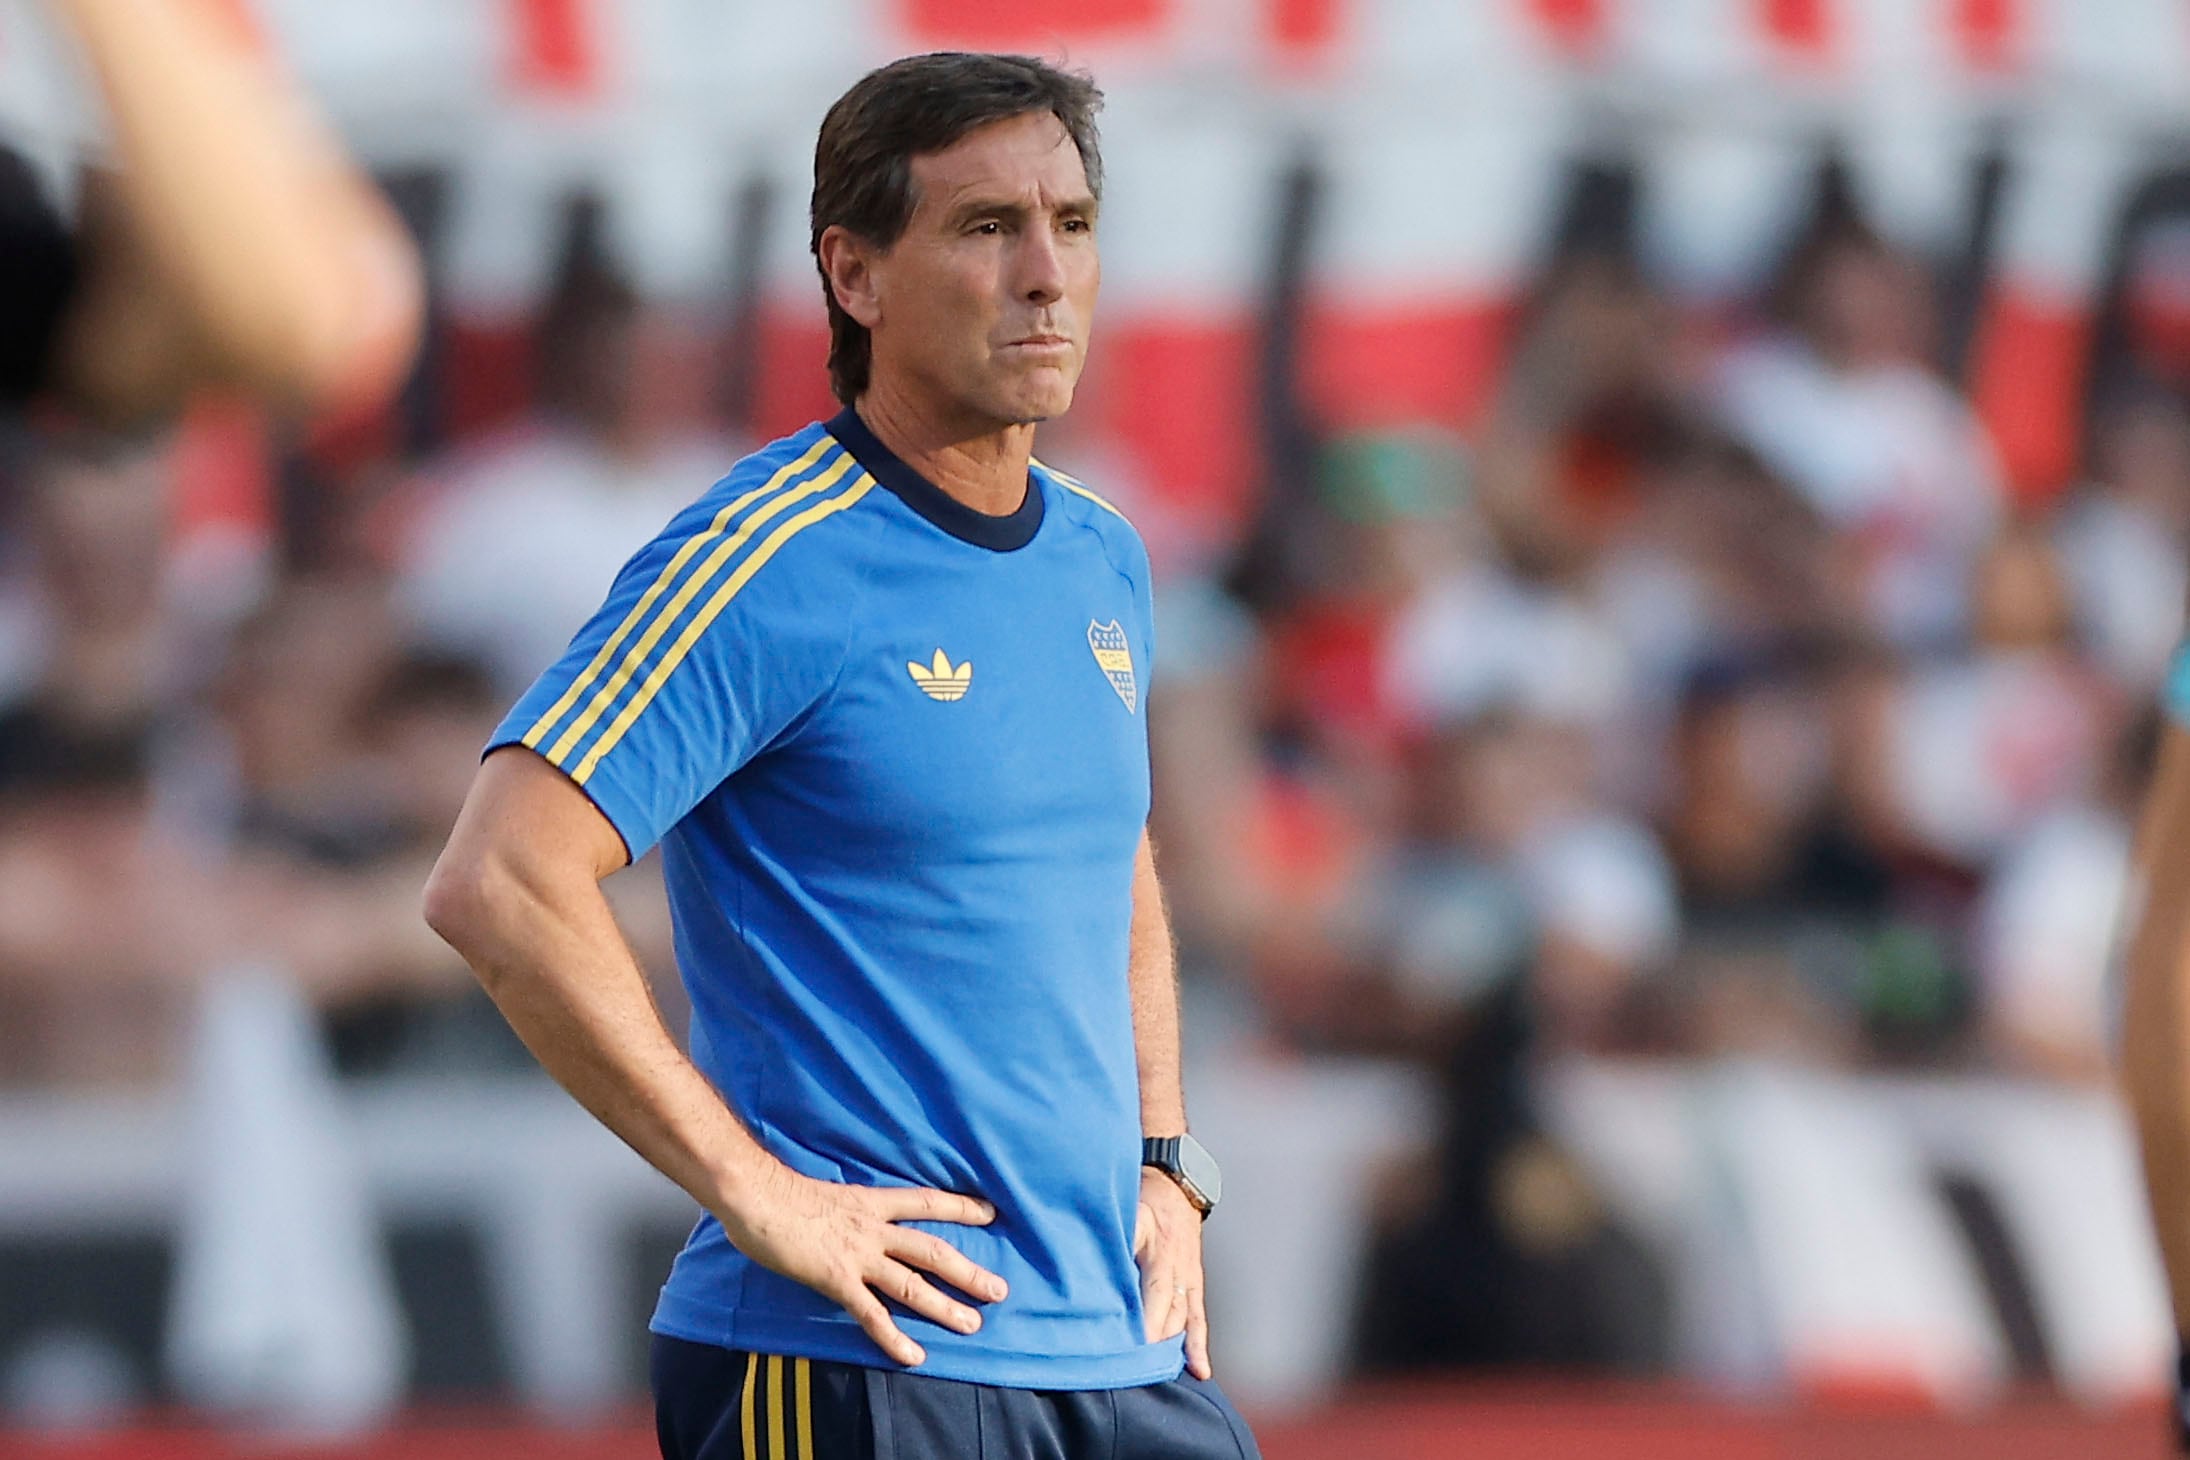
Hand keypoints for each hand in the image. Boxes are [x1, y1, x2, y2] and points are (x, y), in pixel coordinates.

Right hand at [719, 1163, 1007, 1366]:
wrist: (757, 1196)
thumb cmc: (782, 1192)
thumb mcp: (828, 1192)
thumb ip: (847, 1209)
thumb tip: (851, 1216)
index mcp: (872, 1202)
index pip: (927, 1202)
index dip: (960, 1207)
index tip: (991, 1212)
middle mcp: (873, 1228)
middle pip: (932, 1250)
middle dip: (968, 1271)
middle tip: (999, 1290)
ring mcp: (857, 1255)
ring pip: (911, 1284)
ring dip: (944, 1306)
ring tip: (972, 1324)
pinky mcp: (836, 1279)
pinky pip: (871, 1313)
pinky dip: (894, 1337)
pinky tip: (913, 1355)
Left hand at [1134, 1168, 1211, 1378]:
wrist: (1176, 1184)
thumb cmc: (1142, 1195)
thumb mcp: (1127, 1207)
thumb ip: (1115, 1236)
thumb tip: (1095, 1265)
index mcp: (1159, 1247)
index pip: (1154, 1290)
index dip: (1146, 1319)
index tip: (1135, 1343)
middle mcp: (1178, 1266)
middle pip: (1169, 1311)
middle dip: (1155, 1340)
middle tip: (1138, 1370)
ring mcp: (1188, 1277)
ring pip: (1183, 1318)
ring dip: (1172, 1346)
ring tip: (1159, 1374)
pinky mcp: (1194, 1283)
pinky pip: (1198, 1317)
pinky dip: (1198, 1345)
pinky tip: (1200, 1370)